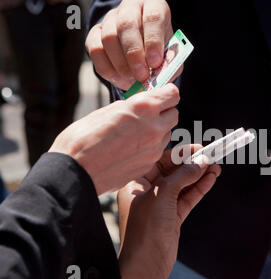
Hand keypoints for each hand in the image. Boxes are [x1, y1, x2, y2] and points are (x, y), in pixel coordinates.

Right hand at [49, 84, 179, 194]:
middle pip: (174, 114)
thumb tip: (140, 104)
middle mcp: (155, 127)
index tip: (159, 95)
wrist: (76, 171)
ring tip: (135, 134)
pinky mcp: (150, 164)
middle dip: (163, 112)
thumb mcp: (107, 110)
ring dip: (157, 130)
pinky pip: (157, 150)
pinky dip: (149, 147)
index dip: (166, 94)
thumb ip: (130, 106)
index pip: (173, 94)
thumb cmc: (83, 138)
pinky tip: (130, 149)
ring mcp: (154, 148)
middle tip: (146, 114)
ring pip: (167, 133)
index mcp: (144, 107)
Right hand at [85, 0, 179, 89]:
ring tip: (131, 80)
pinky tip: (119, 79)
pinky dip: (107, 68)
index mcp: (154, 7)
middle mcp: (130, 9)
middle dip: (133, 54)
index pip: (152, 17)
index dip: (153, 41)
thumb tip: (160, 76)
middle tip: (141, 76)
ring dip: (120, 64)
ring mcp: (110, 19)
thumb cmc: (159, 49)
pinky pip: (95, 50)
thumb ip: (168, 63)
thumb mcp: (170, 54)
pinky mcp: (95, 34)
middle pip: (126, 25)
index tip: (155, 62)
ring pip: (108, 37)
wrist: (143, 49)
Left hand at [104, 146, 220, 278]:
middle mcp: (148, 192)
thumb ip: (183, 176)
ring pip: (183, 185)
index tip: (198, 148)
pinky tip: (211, 179)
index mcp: (136, 183)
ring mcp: (161, 205)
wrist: (146, 263)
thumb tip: (201, 161)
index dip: (179, 153)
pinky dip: (200, 188)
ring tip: (216, 166)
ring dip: (199, 175)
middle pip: (173, 172)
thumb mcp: (163, 194)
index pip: (159, 161)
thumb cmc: (145, 227)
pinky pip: (188, 198)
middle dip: (192, 164)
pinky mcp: (173, 217)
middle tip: (211, 156)